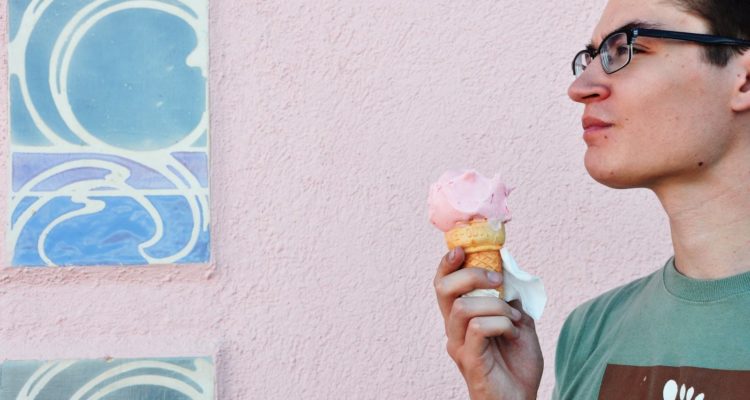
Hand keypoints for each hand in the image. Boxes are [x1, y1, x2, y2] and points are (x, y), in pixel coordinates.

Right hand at [434, 247, 542, 399]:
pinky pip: (478, 328)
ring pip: (463, 307)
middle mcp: (454, 330)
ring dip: (496, 306)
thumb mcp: (520, 326)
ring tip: (514, 319)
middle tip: (497, 281)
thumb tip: (509, 278)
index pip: (443, 285)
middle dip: (471, 275)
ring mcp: (459, 345)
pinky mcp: (470, 359)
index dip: (447, 264)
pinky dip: (501, 323)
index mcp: (462, 319)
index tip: (462, 250)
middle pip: (443, 289)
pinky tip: (514, 333)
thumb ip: (511, 302)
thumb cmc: (517, 368)